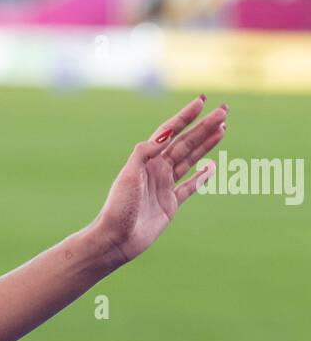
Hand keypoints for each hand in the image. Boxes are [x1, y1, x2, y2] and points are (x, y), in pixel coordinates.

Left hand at [92, 95, 227, 265]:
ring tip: (222, 128)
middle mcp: (156, 170)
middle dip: (204, 126)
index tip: (201, 101)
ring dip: (206, 144)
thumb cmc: (119, 207)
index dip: (185, 116)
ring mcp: (164, 186)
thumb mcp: (129, 176)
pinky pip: (190, 186)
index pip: (170, 132)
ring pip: (190, 159)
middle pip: (185, 142)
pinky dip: (202, 176)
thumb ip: (144, 153)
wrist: (116, 239)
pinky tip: (212, 165)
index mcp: (146, 160)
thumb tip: (163, 136)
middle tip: (224, 110)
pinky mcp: (170, 204)